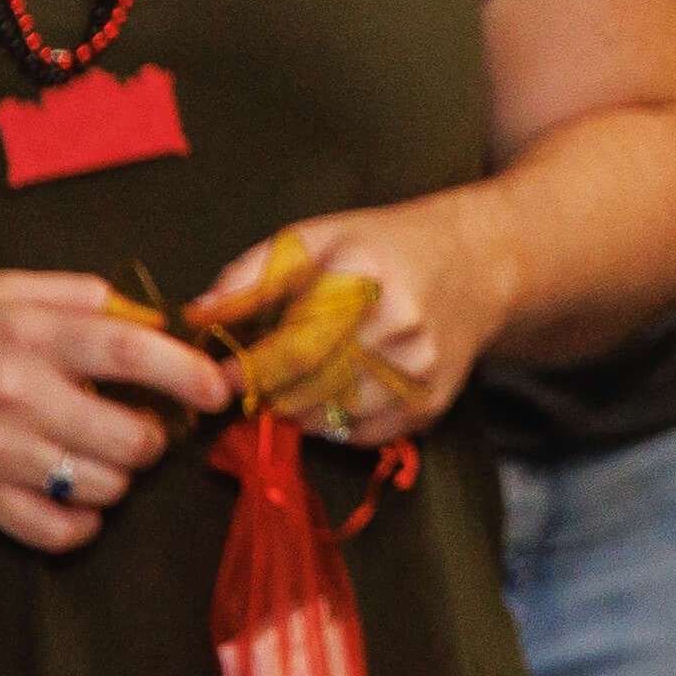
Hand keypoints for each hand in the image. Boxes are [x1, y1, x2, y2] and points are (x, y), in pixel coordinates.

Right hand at [0, 271, 230, 553]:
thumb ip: (77, 295)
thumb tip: (147, 314)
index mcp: (27, 333)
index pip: (131, 354)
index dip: (188, 373)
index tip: (218, 388)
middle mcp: (15, 393)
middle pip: (130, 436)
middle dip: (154, 437)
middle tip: (145, 427)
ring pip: (102, 487)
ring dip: (118, 478)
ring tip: (101, 457)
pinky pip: (57, 532)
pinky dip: (81, 524)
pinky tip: (74, 500)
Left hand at [191, 196, 525, 446]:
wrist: (478, 264)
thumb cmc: (383, 247)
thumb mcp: (317, 238)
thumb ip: (253, 274)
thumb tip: (197, 315)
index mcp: (365, 275)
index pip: (292, 345)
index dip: (247, 370)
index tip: (218, 378)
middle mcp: (400, 324)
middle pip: (307, 388)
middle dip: (267, 394)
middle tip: (251, 385)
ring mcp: (420, 369)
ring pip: (331, 418)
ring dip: (296, 412)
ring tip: (288, 388)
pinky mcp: (432, 403)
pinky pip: (361, 436)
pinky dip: (333, 426)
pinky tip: (331, 395)